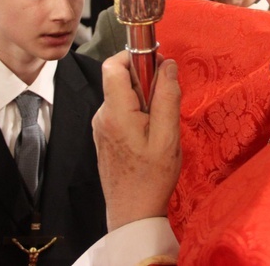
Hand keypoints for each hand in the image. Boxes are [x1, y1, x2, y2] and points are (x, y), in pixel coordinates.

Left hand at [93, 52, 181, 231]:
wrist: (132, 212)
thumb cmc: (152, 177)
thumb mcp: (168, 136)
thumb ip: (167, 97)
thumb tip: (168, 65)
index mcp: (115, 113)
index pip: (113, 65)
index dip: (135, 57)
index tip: (158, 66)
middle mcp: (102, 115)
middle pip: (119, 79)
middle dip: (145, 80)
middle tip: (166, 100)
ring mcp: (100, 126)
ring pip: (122, 95)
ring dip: (143, 98)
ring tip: (160, 123)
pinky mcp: (104, 135)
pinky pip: (121, 110)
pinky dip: (137, 112)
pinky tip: (150, 133)